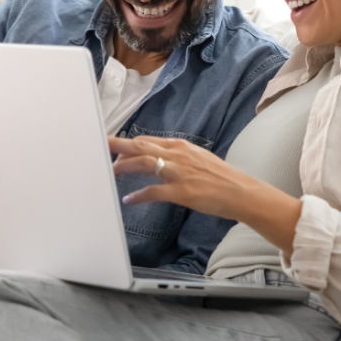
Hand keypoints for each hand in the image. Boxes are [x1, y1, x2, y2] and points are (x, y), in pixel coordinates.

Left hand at [109, 135, 259, 219]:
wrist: (240, 191)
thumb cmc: (220, 177)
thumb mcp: (197, 158)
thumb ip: (177, 156)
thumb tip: (158, 158)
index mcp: (180, 146)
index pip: (147, 141)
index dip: (127, 143)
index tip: (112, 145)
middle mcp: (177, 155)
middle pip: (141, 146)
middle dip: (118, 146)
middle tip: (99, 145)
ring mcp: (179, 172)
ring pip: (144, 164)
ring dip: (124, 167)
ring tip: (110, 172)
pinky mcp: (181, 191)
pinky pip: (153, 191)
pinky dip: (139, 195)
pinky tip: (129, 199)